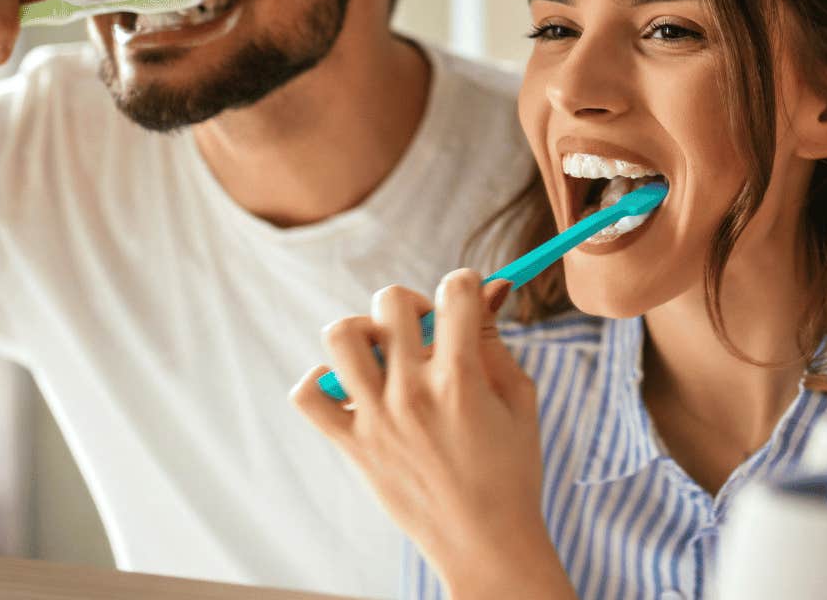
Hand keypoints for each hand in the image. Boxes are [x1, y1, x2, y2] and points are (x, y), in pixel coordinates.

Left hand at [294, 270, 574, 599]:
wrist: (485, 543)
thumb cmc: (511, 472)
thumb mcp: (519, 399)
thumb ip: (496, 341)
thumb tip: (488, 289)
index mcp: (460, 378)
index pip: (454, 291)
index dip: (466, 283)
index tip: (467, 297)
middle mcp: (411, 392)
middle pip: (391, 301)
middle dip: (414, 303)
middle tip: (426, 332)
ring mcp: (376, 418)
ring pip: (341, 336)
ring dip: (363, 331)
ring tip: (384, 354)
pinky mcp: (352, 445)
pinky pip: (308, 395)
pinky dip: (321, 380)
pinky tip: (350, 386)